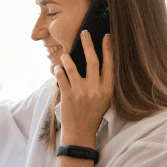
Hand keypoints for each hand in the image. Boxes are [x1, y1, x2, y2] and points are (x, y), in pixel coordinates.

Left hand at [55, 31, 112, 145]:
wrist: (80, 133)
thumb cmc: (93, 115)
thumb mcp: (105, 100)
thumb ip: (103, 83)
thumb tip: (99, 61)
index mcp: (108, 90)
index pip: (110, 64)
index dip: (108, 49)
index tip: (106, 36)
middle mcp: (96, 90)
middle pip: (92, 60)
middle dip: (88, 44)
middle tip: (84, 32)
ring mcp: (81, 92)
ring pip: (72, 67)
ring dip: (67, 58)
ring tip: (64, 55)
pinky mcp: (68, 96)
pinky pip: (61, 76)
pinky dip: (58, 70)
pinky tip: (57, 68)